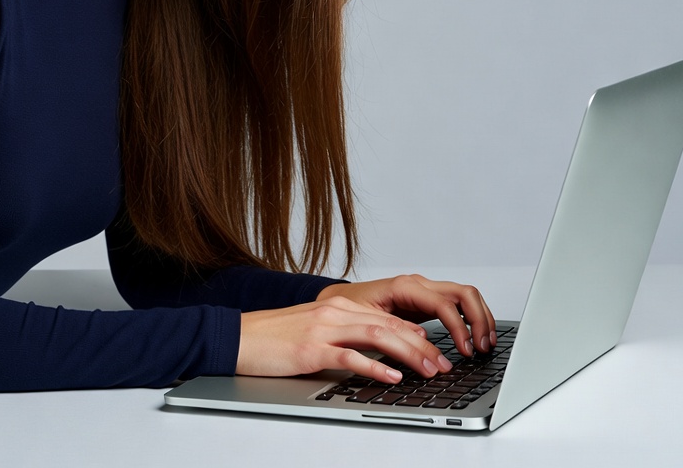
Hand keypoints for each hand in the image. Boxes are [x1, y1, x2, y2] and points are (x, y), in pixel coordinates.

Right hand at [236, 274, 494, 384]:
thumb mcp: (313, 329)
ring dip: (408, 354)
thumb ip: (341, 334)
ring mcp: (323, 329)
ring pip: (377, 336)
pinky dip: (375, 367)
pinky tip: (392, 377)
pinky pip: (350, 357)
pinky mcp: (312, 349)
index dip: (414, 333)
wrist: (239, 337)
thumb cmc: (274, 337)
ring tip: (429, 370)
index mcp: (337, 307)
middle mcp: (334, 313)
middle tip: (443, 364)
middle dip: (421, 345)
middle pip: (388, 325)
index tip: (435, 349)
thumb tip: (371, 351)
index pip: (385, 317)